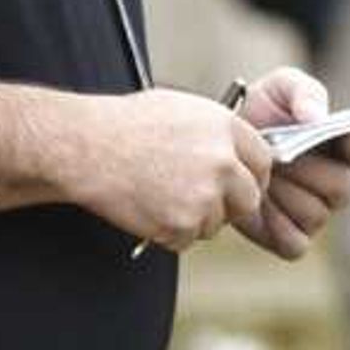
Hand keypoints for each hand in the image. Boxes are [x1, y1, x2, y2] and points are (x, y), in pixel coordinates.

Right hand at [71, 88, 270, 255]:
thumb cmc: (125, 125)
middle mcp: (222, 162)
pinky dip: (168, 233)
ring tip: (159, 196)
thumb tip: (235, 154)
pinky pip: (186, 240)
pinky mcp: (181, 224)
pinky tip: (146, 209)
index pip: (263, 161)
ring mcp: (204, 196)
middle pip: (249, 199)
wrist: (86, 147)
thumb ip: (216, 134)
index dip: (251, 176)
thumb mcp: (181, 110)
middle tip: (202, 202)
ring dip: (194, 220)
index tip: (239, 183)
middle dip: (230, 205)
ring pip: (216, 224)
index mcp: (225, 128)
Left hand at [233, 67, 349, 260]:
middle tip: (278, 157)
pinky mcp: (288, 238)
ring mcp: (314, 212)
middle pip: (341, 188)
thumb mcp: (280, 87)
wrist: (215, 142)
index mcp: (342, 145)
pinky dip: (275, 226)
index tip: (334, 134)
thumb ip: (304, 92)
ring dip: (285, 195)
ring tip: (262, 176)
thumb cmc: (257, 110)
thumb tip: (319, 118)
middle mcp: (335, 181)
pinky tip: (256, 205)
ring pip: (317, 215)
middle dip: (306, 171)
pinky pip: (294, 245)